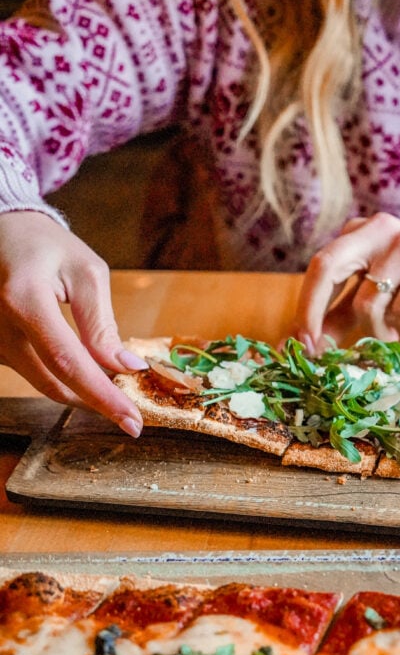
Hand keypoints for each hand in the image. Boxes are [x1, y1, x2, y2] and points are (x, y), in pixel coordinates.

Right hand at [0, 210, 146, 434]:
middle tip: (131, 411)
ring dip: (80, 391)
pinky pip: (32, 374)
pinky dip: (61, 377)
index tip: (132, 422)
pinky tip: (83, 367)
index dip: (103, 396)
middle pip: (53, 383)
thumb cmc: (47, 247)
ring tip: (112, 382)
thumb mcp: (86, 273)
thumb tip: (127, 369)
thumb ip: (103, 324)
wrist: (1, 232)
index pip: (68, 362)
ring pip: (42, 384)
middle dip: (96, 401)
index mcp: (24, 299)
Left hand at [293, 212, 399, 349]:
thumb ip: (334, 318)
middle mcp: (379, 229)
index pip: (319, 267)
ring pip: (368, 303)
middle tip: (318, 348)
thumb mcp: (368, 299)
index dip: (305, 307)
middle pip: (328, 266)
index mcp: (357, 233)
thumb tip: (296, 348)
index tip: (299, 344)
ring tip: (394, 328)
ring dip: (378, 329)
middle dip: (315, 312)